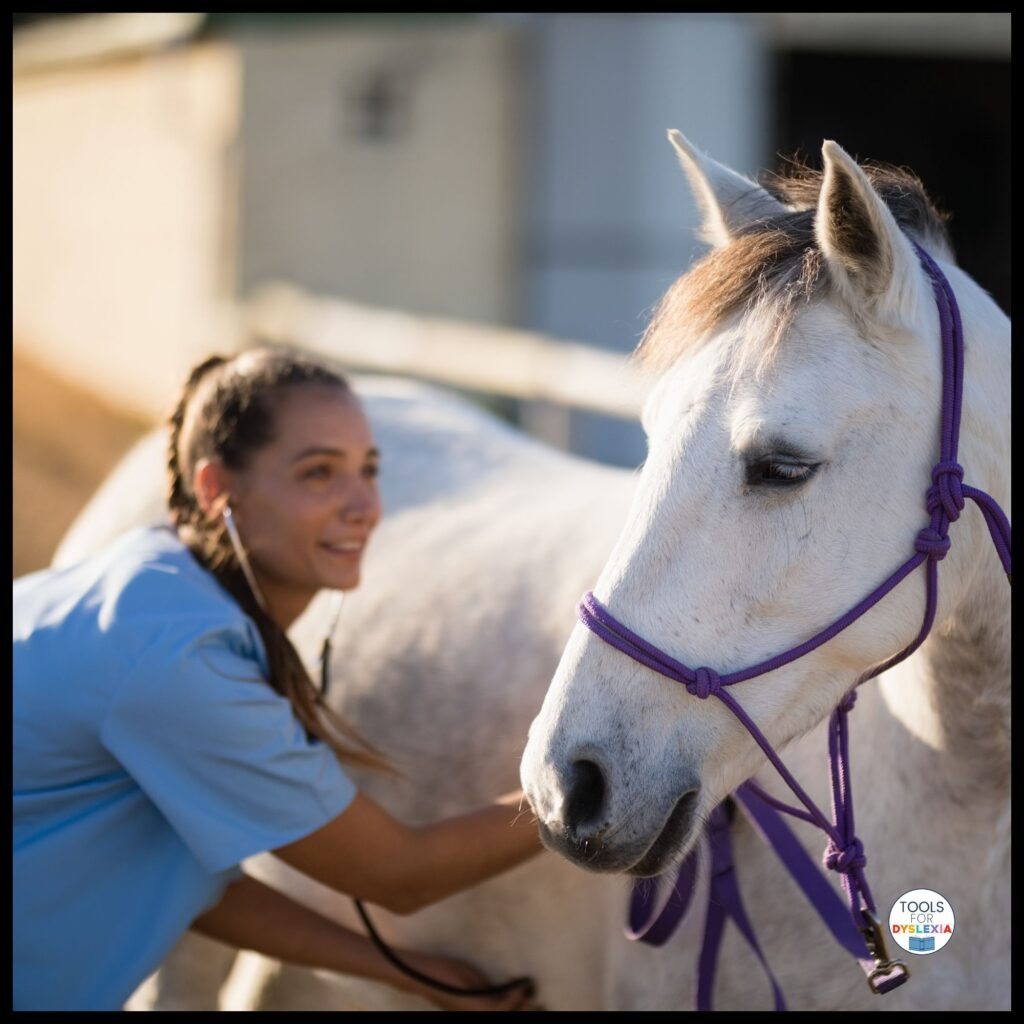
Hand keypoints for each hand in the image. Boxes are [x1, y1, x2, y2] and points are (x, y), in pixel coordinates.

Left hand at [403, 954, 542, 1011]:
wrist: (424, 972)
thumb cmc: (446, 975)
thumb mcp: (476, 983)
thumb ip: (492, 990)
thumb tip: (516, 988)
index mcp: (480, 1011)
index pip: (505, 1014)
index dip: (521, 1011)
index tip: (539, 1005)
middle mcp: (478, 1016)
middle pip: (507, 1019)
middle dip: (529, 1014)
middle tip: (546, 1007)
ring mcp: (476, 1014)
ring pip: (507, 1018)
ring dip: (525, 1011)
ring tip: (538, 1002)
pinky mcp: (473, 1006)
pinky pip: (499, 1009)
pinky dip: (513, 999)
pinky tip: (521, 987)